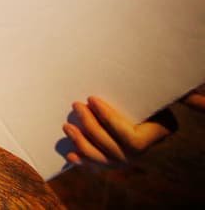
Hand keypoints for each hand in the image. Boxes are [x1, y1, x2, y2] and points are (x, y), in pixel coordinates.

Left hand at [62, 96, 176, 167]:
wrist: (132, 106)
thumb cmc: (144, 94)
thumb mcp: (157, 92)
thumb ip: (176, 95)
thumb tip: (202, 100)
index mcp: (154, 137)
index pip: (129, 136)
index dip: (109, 119)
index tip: (92, 98)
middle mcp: (140, 153)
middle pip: (112, 147)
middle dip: (91, 127)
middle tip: (76, 106)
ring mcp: (124, 160)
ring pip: (102, 159)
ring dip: (82, 144)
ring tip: (67, 127)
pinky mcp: (109, 162)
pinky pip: (95, 166)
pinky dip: (82, 162)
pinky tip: (70, 155)